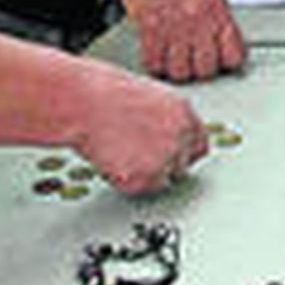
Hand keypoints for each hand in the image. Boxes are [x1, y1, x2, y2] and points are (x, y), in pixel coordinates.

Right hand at [73, 62, 208, 193]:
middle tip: (138, 156)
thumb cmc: (107, 95)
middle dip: (163, 166)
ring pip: (160, 180)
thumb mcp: (151, 98)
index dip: (183, 154)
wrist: (84, 103)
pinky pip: (138, 189)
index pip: (199, 145)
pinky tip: (111, 158)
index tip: (172, 158)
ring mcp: (164, 157)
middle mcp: (180, 135)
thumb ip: (169, 120)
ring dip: (143, 174)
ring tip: (120, 150)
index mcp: (183, 111)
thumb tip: (171, 139)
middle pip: (182, 166)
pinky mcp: (144, 176)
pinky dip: (124, 180)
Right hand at [114, 0, 245, 83]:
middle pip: (206, 69)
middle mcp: (199, 25)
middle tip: (194, 61)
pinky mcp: (150, 33)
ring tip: (174, 60)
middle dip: (200, 69)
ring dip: (177, 70)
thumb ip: (215, 16)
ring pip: (181, 73)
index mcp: (218, 12)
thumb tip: (221, 37)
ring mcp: (174, 31)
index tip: (222, 61)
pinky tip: (156, 55)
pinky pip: (155, 64)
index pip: (233, 55)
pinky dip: (155, 64)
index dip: (227, 61)